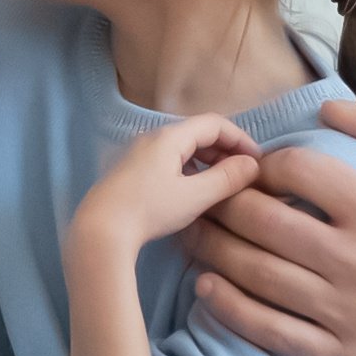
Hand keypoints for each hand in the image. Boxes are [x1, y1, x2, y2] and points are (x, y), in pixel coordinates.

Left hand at [70, 109, 263, 262]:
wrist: (98, 231)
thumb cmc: (148, 211)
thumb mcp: (194, 197)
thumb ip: (226, 178)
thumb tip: (252, 165)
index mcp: (169, 137)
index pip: (214, 124)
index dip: (240, 138)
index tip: (257, 160)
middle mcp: (152, 137)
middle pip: (197, 134)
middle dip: (225, 150)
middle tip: (243, 175)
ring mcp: (138, 153)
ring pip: (181, 148)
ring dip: (206, 161)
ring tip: (222, 185)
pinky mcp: (129, 171)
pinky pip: (167, 161)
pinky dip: (188, 169)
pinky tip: (192, 192)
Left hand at [193, 94, 355, 355]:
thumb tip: (333, 109)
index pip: (301, 171)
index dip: (265, 164)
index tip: (253, 169)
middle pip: (265, 222)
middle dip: (222, 203)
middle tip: (202, 195)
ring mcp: (347, 313)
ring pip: (258, 273)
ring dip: (214, 249)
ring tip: (193, 232)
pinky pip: (268, 329)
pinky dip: (229, 306)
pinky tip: (207, 287)